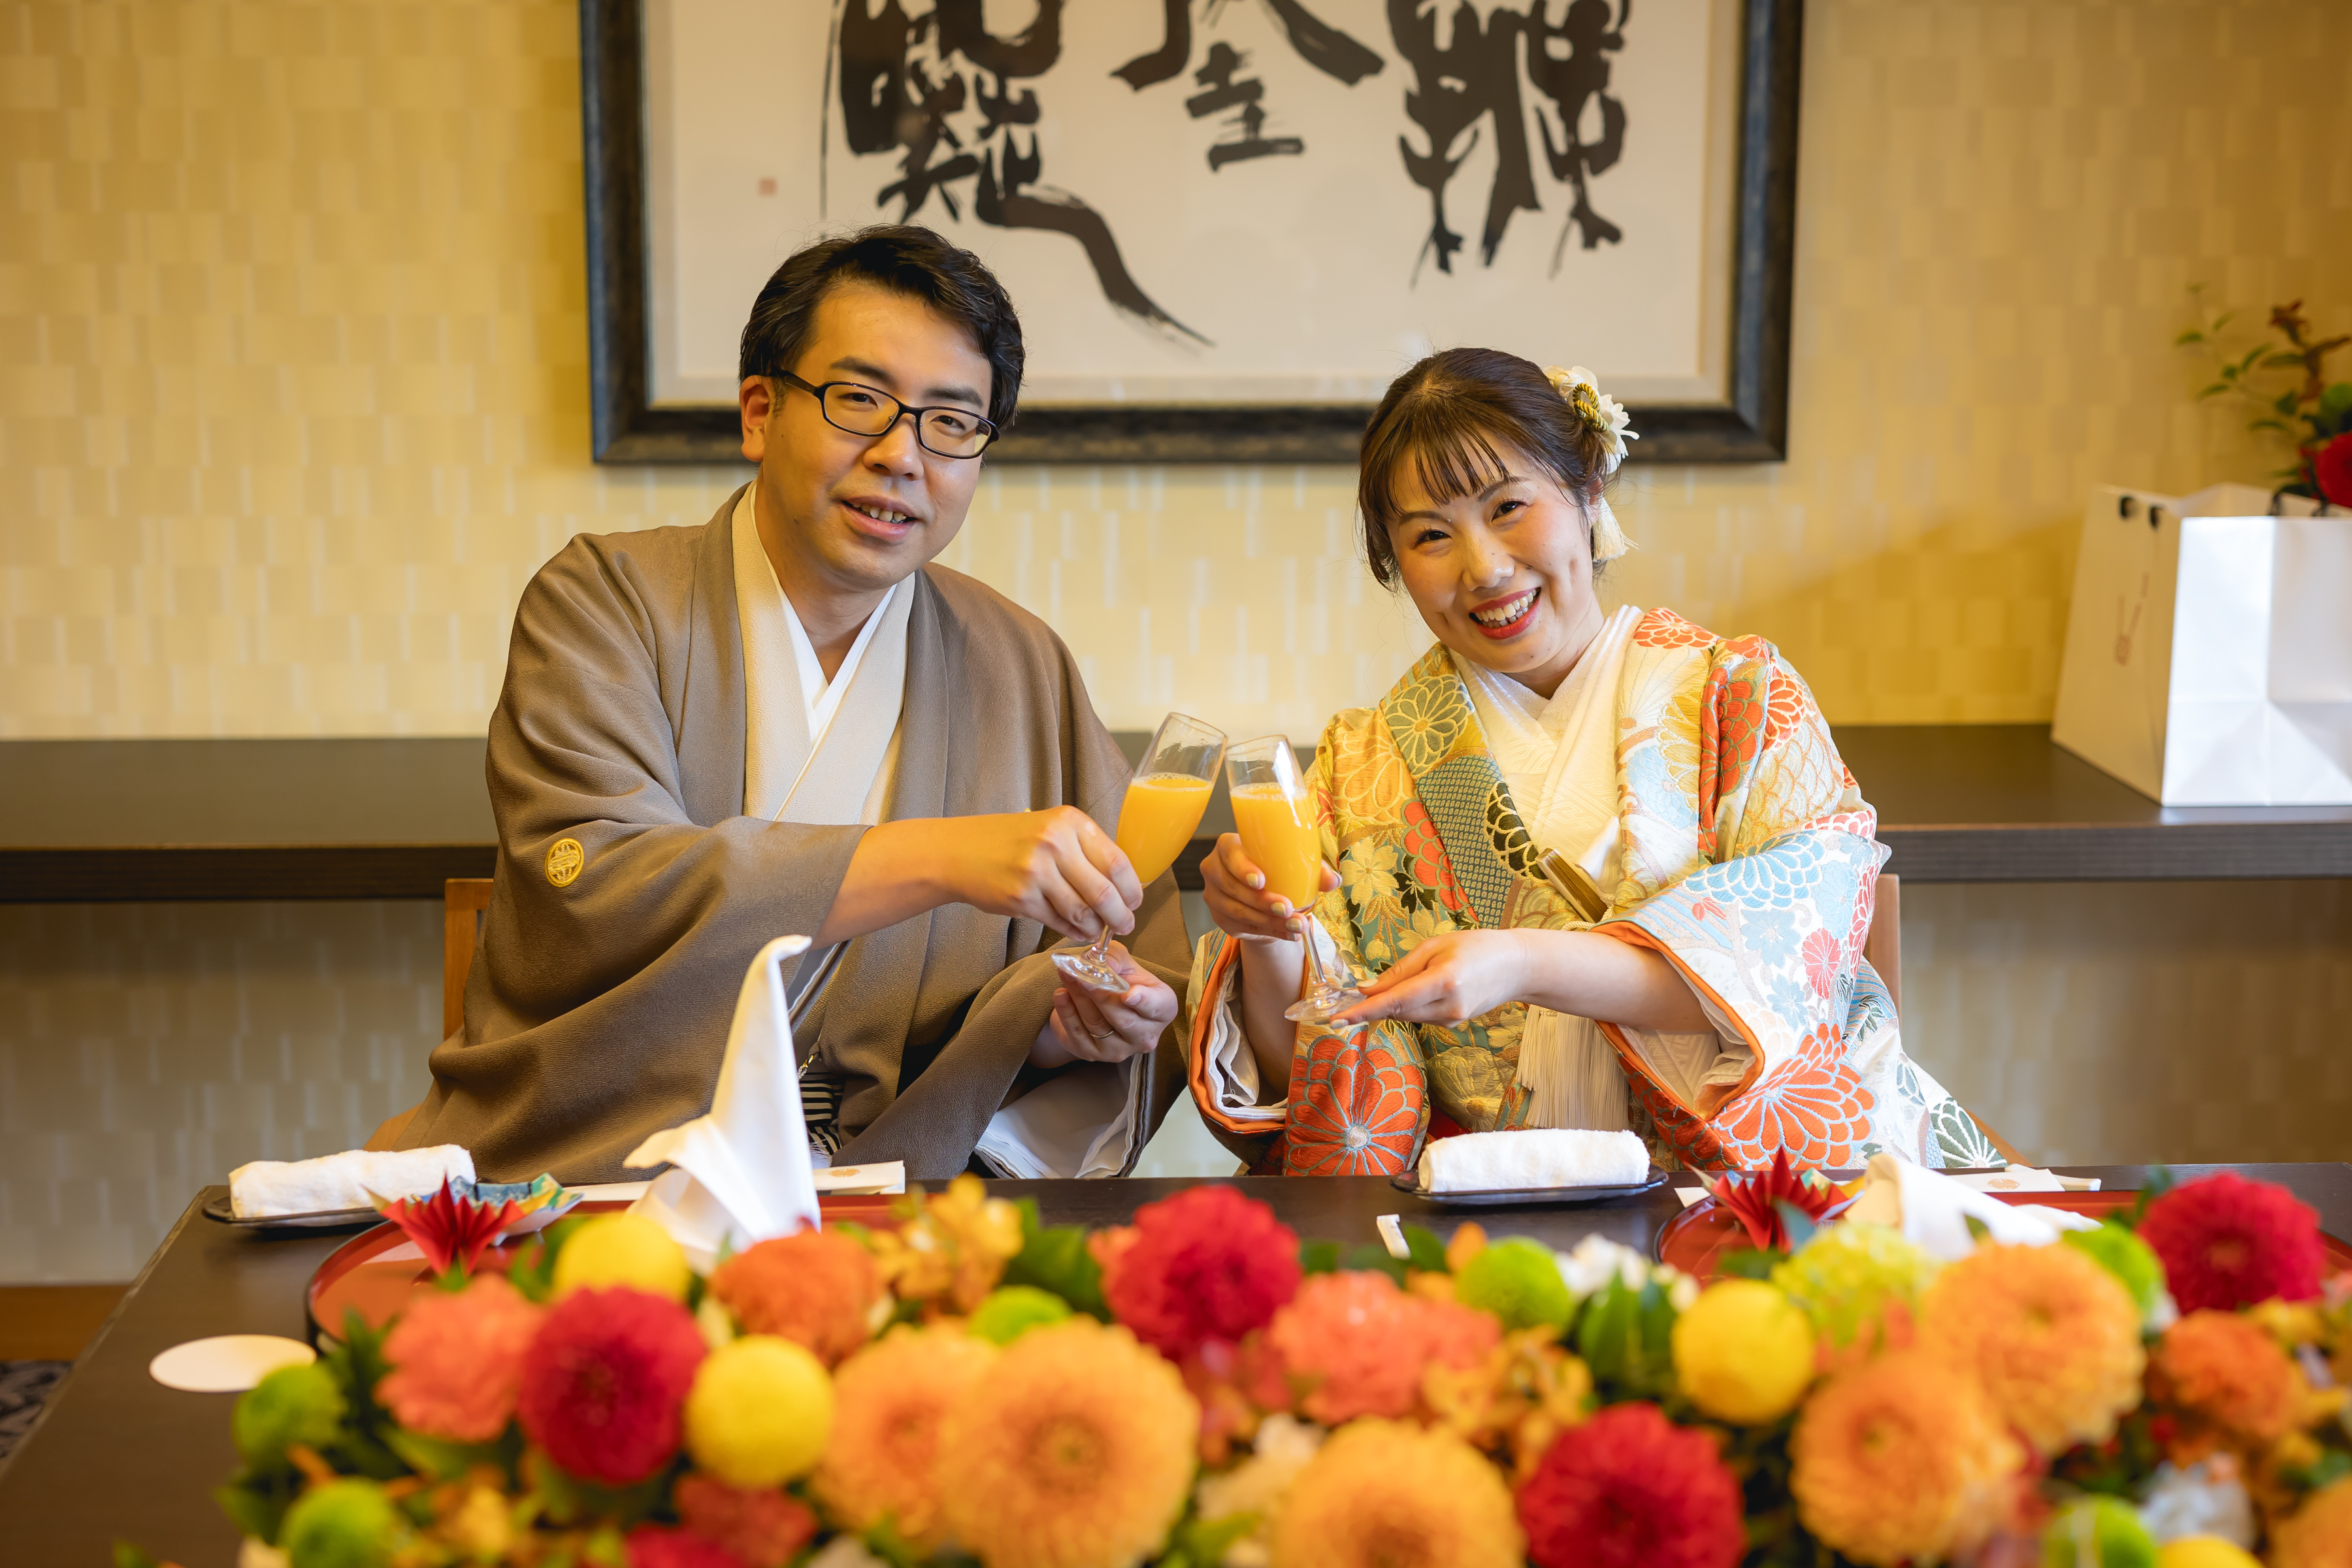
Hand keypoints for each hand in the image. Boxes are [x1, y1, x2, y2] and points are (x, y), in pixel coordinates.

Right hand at [943, 806, 1142, 943]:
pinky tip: (1077, 931)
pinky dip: (1073, 931)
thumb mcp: (1051, 829)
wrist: (959, 851)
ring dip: (1096, 928)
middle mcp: (1055, 843)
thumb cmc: (1010, 841)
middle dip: (1121, 916)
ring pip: (1083, 912)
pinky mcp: (1021, 898)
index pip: (1118, 862)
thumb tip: (1123, 885)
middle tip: (1125, 925)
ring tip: (1099, 931)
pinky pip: (1059, 922)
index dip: (1132, 889)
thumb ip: (1085, 849)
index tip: (1135, 902)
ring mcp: (1036, 872)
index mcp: (1070, 822)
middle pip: (1105, 892)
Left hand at [1031, 943, 1177, 1066]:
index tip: (1129, 994)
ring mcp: (1120, 1049)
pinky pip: (1078, 1034)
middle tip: (1082, 976)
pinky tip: (1060, 995)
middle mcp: (1145, 1035)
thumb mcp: (1121, 961)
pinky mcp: (1093, 1054)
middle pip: (1123, 1019)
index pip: (1159, 1007)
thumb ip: (1114, 958)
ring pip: (1097, 1025)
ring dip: (1079, 998)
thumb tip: (1101, 963)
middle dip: (1100, 995)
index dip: (1145, 1002)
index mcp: (1162, 1009)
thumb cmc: (1119, 979)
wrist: (1097, 1000)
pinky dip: (1067, 1012)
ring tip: (1067, 976)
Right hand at [1200, 831, 1340, 941]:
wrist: (1263, 897)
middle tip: (1287, 908)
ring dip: (1269, 920)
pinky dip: (1269, 932)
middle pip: (1232, 887)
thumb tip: (1333, 880)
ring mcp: (1214, 896)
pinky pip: (1243, 928)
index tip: (1261, 880)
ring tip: (1296, 924)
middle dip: (1261, 901)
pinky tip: (1288, 934)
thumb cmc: (1276, 871)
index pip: (1229, 853)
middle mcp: (1215, 869)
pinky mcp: (1220, 918)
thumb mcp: (1295, 866)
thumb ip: (1314, 870)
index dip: (1242, 868)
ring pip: (1237, 911)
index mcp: (1229, 847)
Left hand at [1333, 929, 1531, 1027]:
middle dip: (1373, 1005)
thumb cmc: (1476, 947)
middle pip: (1398, 1011)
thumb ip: (1400, 970)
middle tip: (1347, 999)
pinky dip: (1410, 1005)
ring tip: (1400, 982)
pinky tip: (1421, 988)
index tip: (1338, 1019)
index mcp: (1444, 981)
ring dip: (1393, 1003)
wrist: (1516, 966)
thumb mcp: (1435, 947)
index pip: (1395, 1001)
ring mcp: (1453, 1020)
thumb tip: (1366, 989)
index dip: (1364, 1011)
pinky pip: (1421, 1016)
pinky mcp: (1454, 1024)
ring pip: (1407, 1015)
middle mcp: (1449, 1007)